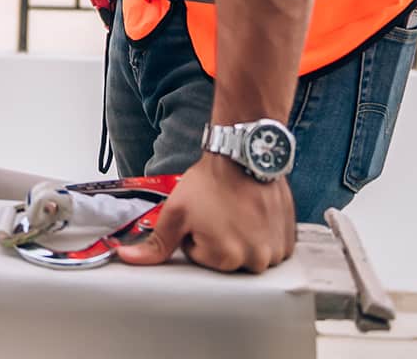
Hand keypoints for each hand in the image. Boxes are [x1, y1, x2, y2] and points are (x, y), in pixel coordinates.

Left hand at [115, 155, 295, 272]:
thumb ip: (155, 243)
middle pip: (227, 260)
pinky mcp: (289, 240)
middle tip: (219, 212)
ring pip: (249, 254)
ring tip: (237, 211)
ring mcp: (277, 251)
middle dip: (219, 240)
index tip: (202, 216)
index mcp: (226, 259)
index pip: (201, 258)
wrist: (243, 154)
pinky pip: (271, 247)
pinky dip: (262, 234)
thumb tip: (126, 258)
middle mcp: (256, 261)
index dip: (196, 236)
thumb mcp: (175, 212)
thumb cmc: (210, 182)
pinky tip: (254, 214)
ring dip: (242, 237)